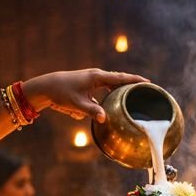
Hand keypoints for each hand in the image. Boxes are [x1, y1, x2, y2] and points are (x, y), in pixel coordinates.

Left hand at [23, 69, 147, 121]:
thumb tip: (105, 119)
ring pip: (111, 85)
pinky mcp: (88, 84)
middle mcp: (97, 76)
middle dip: (131, 84)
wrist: (47, 86)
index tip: (148, 82)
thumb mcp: (77, 105)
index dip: (135, 80)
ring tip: (132, 96)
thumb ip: (92, 111)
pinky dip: (109, 94)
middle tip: (145, 90)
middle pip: (119, 79)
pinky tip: (113, 101)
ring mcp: (92, 79)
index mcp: (97, 77)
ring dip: (120, 90)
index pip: (121, 78)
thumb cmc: (61, 93)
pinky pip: (103, 89)